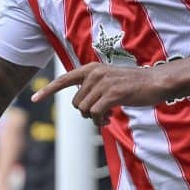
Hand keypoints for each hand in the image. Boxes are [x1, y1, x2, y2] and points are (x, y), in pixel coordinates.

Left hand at [32, 63, 167, 125]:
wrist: (156, 82)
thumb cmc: (133, 84)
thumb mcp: (109, 80)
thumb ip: (93, 88)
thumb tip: (81, 106)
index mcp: (91, 69)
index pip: (64, 79)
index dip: (48, 90)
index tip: (33, 98)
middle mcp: (94, 74)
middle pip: (76, 103)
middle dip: (85, 113)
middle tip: (101, 115)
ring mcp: (103, 83)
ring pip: (85, 110)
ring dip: (94, 119)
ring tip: (107, 116)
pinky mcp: (112, 94)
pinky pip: (95, 114)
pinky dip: (100, 121)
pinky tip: (110, 119)